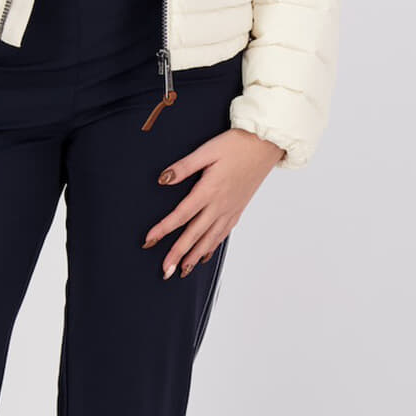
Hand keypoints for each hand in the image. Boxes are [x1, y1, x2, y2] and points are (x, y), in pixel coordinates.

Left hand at [143, 128, 284, 277]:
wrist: (267, 144)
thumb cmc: (237, 144)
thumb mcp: (207, 150)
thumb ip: (184, 167)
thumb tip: (163, 179)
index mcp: (209, 190)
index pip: (181, 215)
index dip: (163, 229)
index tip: (149, 241)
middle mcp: (220, 205)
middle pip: (194, 235)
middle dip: (178, 254)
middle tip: (164, 271)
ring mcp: (230, 210)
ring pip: (210, 239)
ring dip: (195, 257)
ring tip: (182, 271)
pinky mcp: (238, 210)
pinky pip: (223, 234)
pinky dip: (212, 247)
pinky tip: (205, 256)